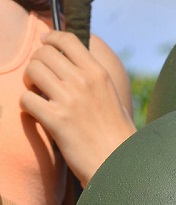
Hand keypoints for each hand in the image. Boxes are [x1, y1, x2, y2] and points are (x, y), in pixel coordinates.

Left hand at [21, 31, 133, 184]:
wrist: (120, 165)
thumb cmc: (117, 136)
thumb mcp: (112, 97)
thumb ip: (93, 77)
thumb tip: (70, 60)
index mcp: (98, 74)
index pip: (66, 39)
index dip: (50, 39)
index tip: (45, 46)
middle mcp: (84, 82)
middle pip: (43, 53)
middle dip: (37, 64)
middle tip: (41, 80)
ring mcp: (69, 100)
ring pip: (32, 72)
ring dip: (29, 83)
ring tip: (39, 96)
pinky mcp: (56, 120)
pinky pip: (26, 100)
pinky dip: (28, 107)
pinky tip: (39, 116)